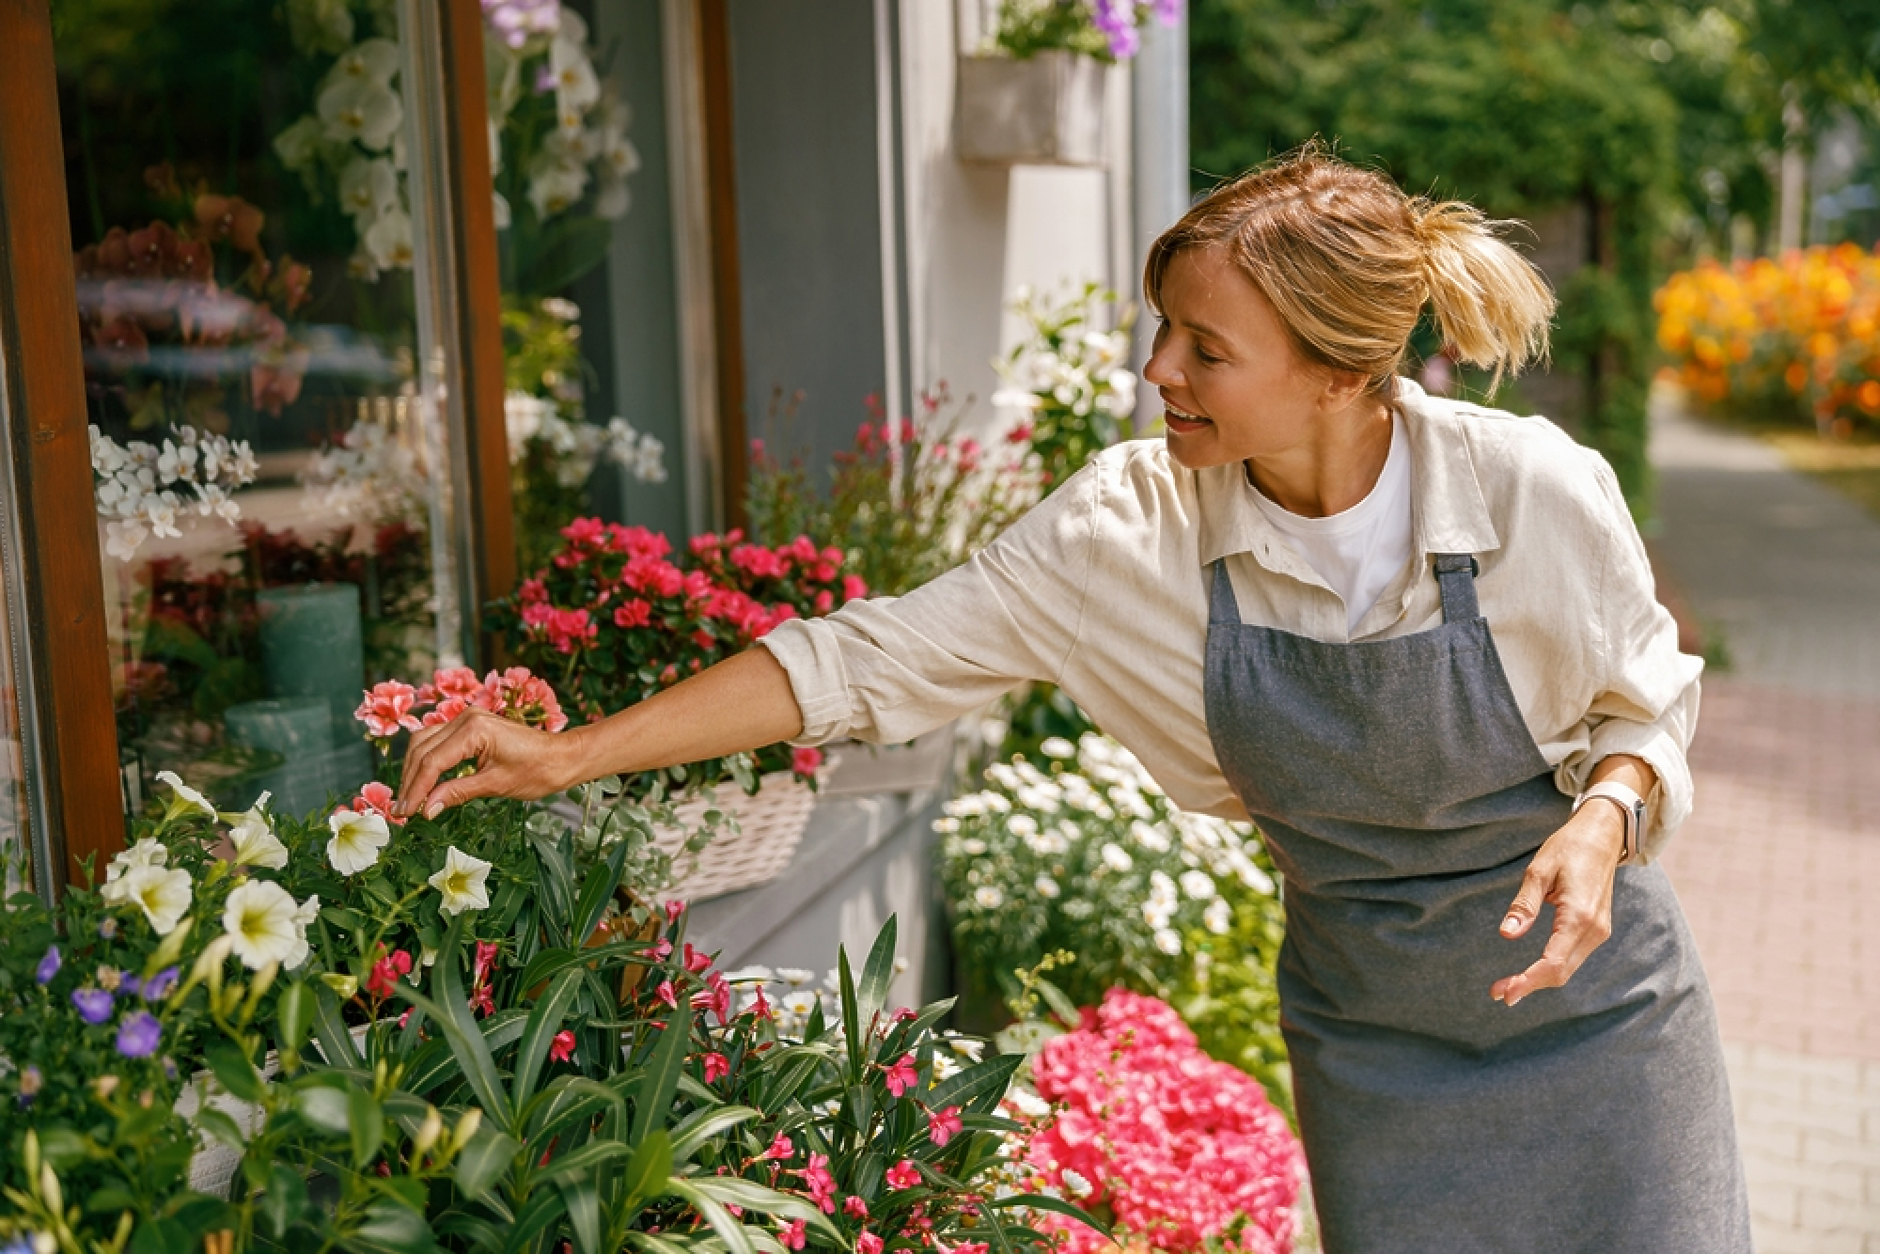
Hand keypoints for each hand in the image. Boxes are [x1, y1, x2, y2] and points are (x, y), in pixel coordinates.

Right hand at [394, 709, 585, 818]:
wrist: (562, 756)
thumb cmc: (538, 770)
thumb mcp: (496, 785)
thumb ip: (457, 793)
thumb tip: (426, 809)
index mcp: (474, 729)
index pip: (432, 762)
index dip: (416, 790)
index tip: (405, 813)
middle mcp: (466, 717)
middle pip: (422, 749)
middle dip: (410, 781)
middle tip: (401, 811)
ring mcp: (467, 718)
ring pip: (425, 742)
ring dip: (415, 770)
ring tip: (408, 800)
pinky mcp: (470, 725)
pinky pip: (438, 741)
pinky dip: (428, 762)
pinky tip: (423, 783)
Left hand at [1491, 801, 1625, 1006]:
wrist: (1602, 837)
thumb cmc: (1568, 848)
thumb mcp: (1538, 871)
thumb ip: (1524, 905)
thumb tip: (1507, 935)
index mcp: (1579, 915)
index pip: (1553, 961)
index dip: (1528, 981)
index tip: (1504, 993)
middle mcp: (1594, 930)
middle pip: (1561, 972)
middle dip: (1530, 985)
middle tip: (1498, 993)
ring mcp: (1599, 931)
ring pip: (1568, 968)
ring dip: (1540, 980)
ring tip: (1509, 985)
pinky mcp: (1597, 930)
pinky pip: (1573, 958)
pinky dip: (1552, 968)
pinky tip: (1531, 972)